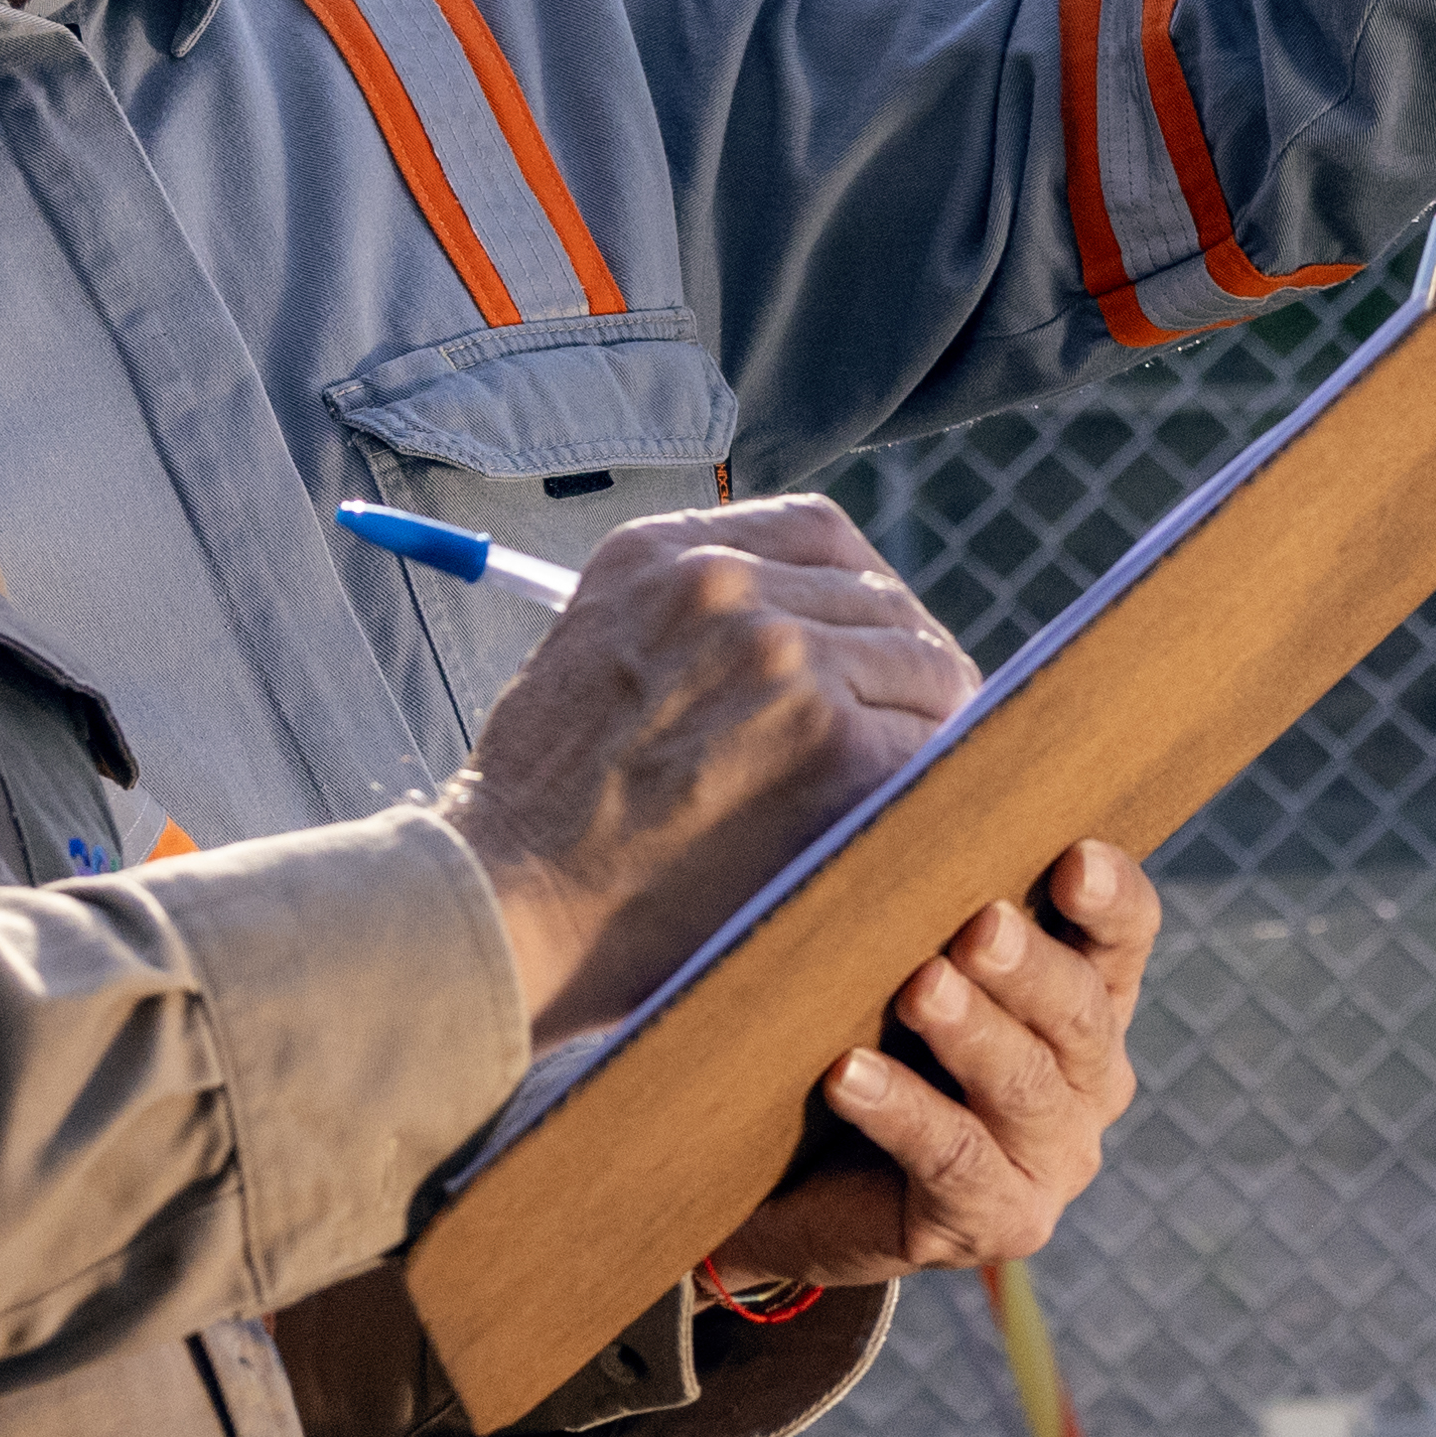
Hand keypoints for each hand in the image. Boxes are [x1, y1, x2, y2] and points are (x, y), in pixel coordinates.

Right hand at [436, 502, 975, 1040]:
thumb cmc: (539, 815)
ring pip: (922, 665)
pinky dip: (931, 782)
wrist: (504, 902)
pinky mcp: (829, 742)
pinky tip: (903, 821)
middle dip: (902, 666)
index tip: (872, 648)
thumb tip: (802, 637)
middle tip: (909, 731)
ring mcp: (781, 656)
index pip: (818, 534)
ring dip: (926, 723)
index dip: (861, 595)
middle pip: (882, 599)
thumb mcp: (595, 657)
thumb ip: (688, 627)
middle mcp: (724, 584)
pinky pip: (929, 743)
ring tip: (909, 784)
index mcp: (661, 553)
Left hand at [710, 841, 1154, 1288]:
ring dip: (973, 1035)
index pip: (1124, 933)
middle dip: (1030, 966)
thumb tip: (926, 739)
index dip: (1110, 896)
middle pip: (1081, 1010)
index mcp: (1087, 990)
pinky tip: (850, 1075)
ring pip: (1026, 1086)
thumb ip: (930, 874)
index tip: (1071, 858)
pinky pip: (955, 1161)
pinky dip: (905, 1114)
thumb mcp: (898, 947)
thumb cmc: (858, 1027)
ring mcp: (1052, 1156)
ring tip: (920, 989)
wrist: (794, 1179)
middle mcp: (1089, 1075)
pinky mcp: (996, 1221)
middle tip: (979, 925)